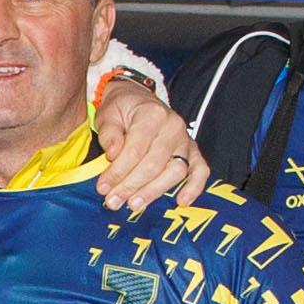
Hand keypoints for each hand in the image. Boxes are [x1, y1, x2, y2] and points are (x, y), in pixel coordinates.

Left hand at [88, 77, 209, 213]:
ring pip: (175, 171)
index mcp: (152, 115)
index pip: (135, 150)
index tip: (103, 187)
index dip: (118, 172)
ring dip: (154, 191)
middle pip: (154, 164)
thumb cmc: (122, 109)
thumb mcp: (107, 115)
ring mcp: (185, 140)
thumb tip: (113, 154)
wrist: (138, 100)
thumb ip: (109, 134)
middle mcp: (173, 126)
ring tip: (134, 204)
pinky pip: (200, 170)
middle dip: (131, 186)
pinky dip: (194, 187)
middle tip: (114, 201)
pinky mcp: (192, 151)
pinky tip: (182, 201)